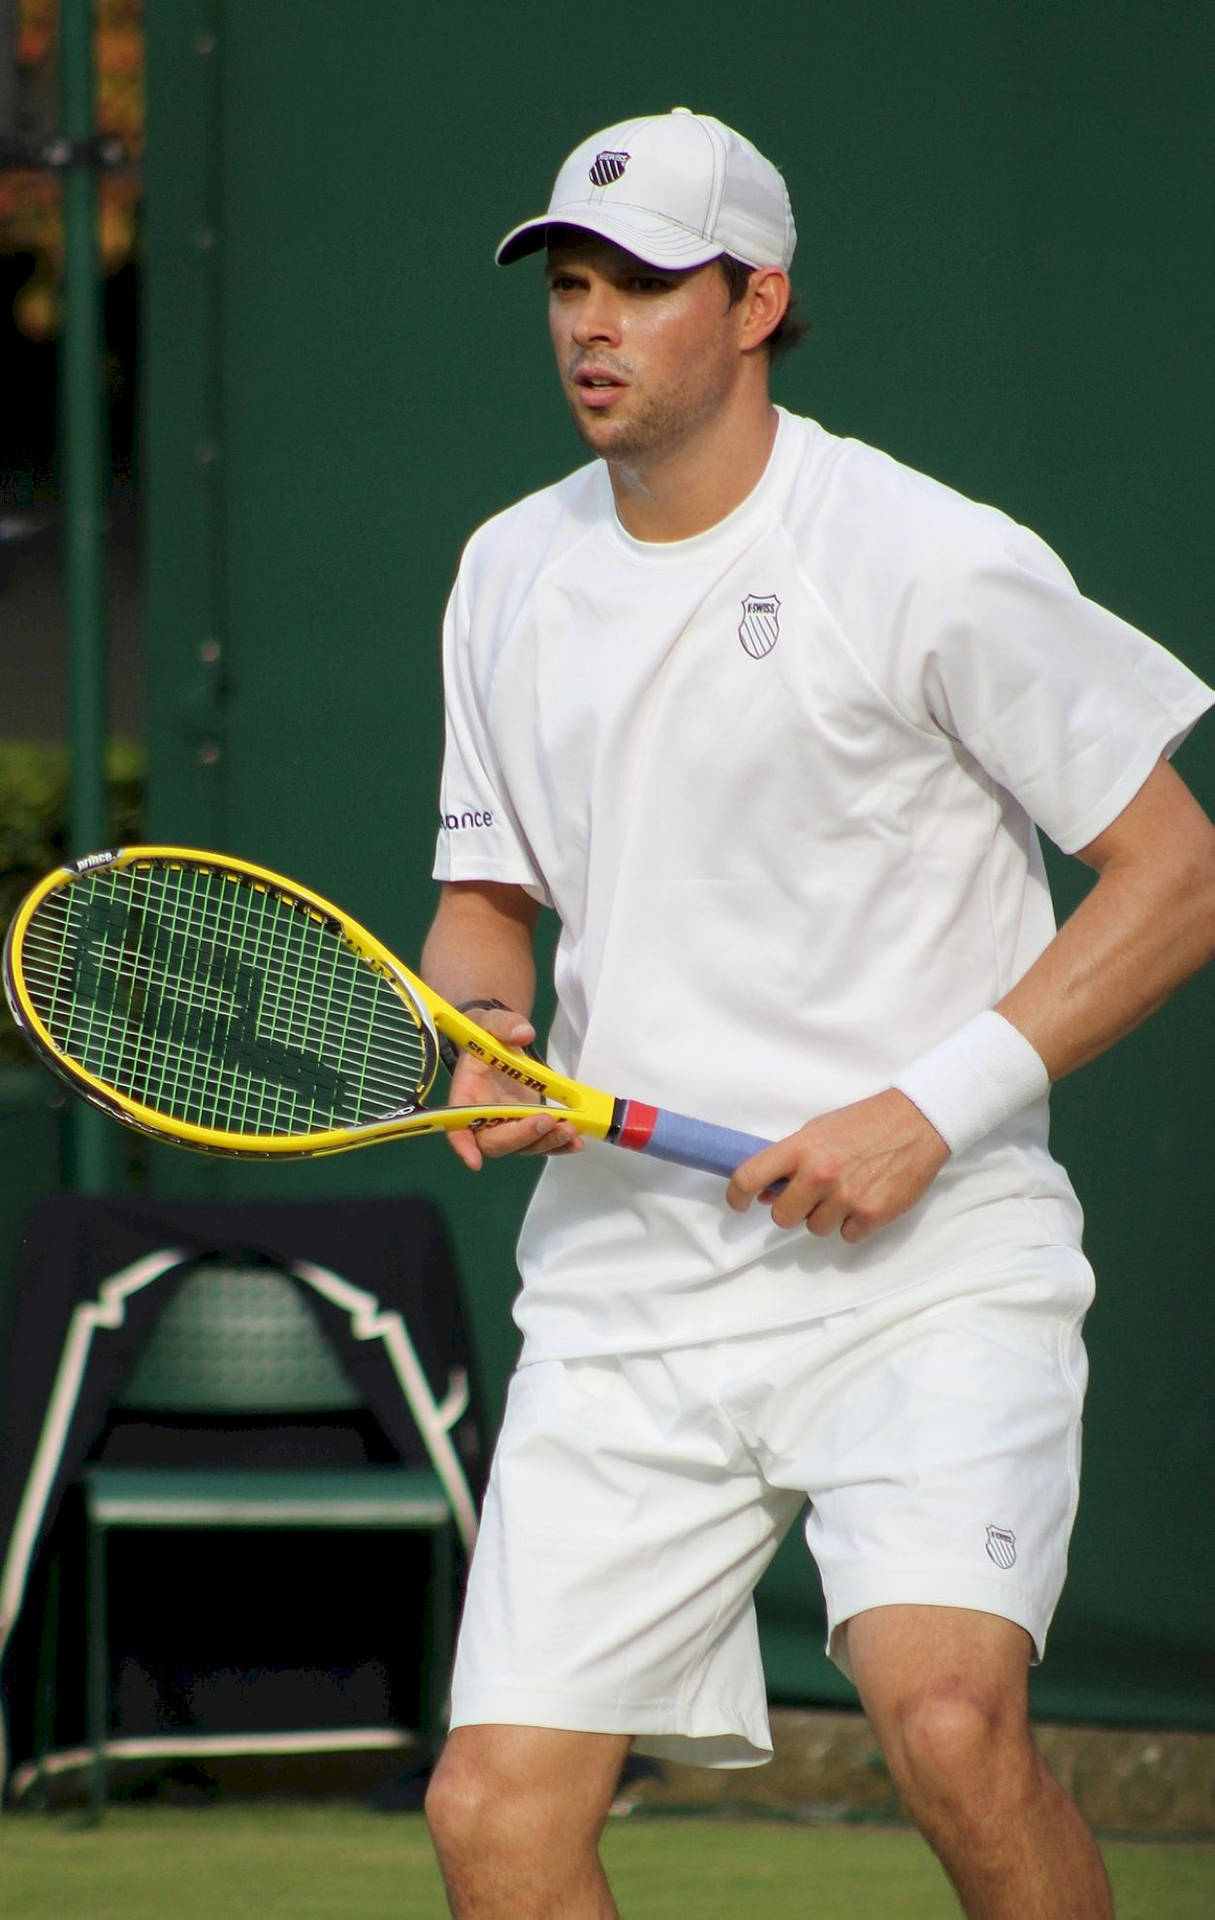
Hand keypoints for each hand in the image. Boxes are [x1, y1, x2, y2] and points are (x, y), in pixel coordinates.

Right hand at [445, 1008, 583, 1171]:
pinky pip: (540, 1142)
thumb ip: (503, 1025)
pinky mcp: (527, 1125)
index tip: (474, 1160)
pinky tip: (575, 1143)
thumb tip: (523, 1033)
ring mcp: (507, 1124)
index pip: (457, 1125)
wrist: (499, 1043)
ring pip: (522, 1147)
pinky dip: (559, 1145)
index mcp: (466, 1094)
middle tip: (547, 1121)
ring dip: (546, 1143)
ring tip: (570, 1131)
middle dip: (522, 1136)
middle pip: (496, 1141)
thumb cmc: (487, 1036)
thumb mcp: (491, 1022)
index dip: (463, 1145)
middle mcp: (483, 1117)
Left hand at [726, 1089, 949, 1243]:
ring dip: (825, 1216)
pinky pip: (847, 1236)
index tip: (739, 1204)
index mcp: (801, 1148)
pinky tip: (865, 1200)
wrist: (916, 1123)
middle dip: (791, 1210)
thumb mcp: (818, 1130)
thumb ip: (790, 1160)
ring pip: (815, 1229)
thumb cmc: (863, 1123)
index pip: (749, 1177)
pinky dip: (853, 1224)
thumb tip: (766, 1194)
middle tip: (809, 1196)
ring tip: (845, 1192)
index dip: (737, 1196)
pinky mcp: (872, 1215)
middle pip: (782, 1217)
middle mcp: (820, 1175)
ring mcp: (846, 1198)